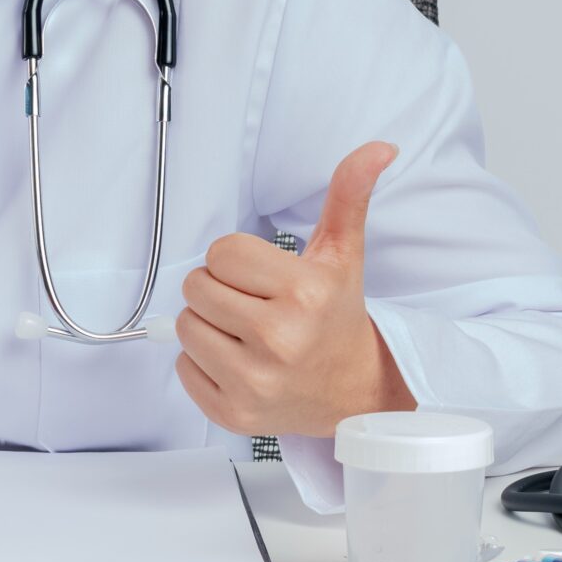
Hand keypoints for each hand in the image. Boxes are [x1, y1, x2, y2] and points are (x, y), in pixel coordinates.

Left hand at [173, 140, 416, 437]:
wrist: (354, 391)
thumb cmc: (337, 316)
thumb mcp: (343, 253)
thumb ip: (349, 194)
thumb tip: (378, 148)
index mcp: (303, 294)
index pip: (221, 252)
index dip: (237, 260)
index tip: (263, 277)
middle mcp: (279, 341)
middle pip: (196, 287)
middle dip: (219, 289)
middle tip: (253, 303)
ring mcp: (255, 383)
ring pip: (185, 327)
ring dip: (207, 324)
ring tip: (245, 332)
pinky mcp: (234, 414)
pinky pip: (182, 369)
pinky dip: (203, 363)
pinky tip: (239, 362)